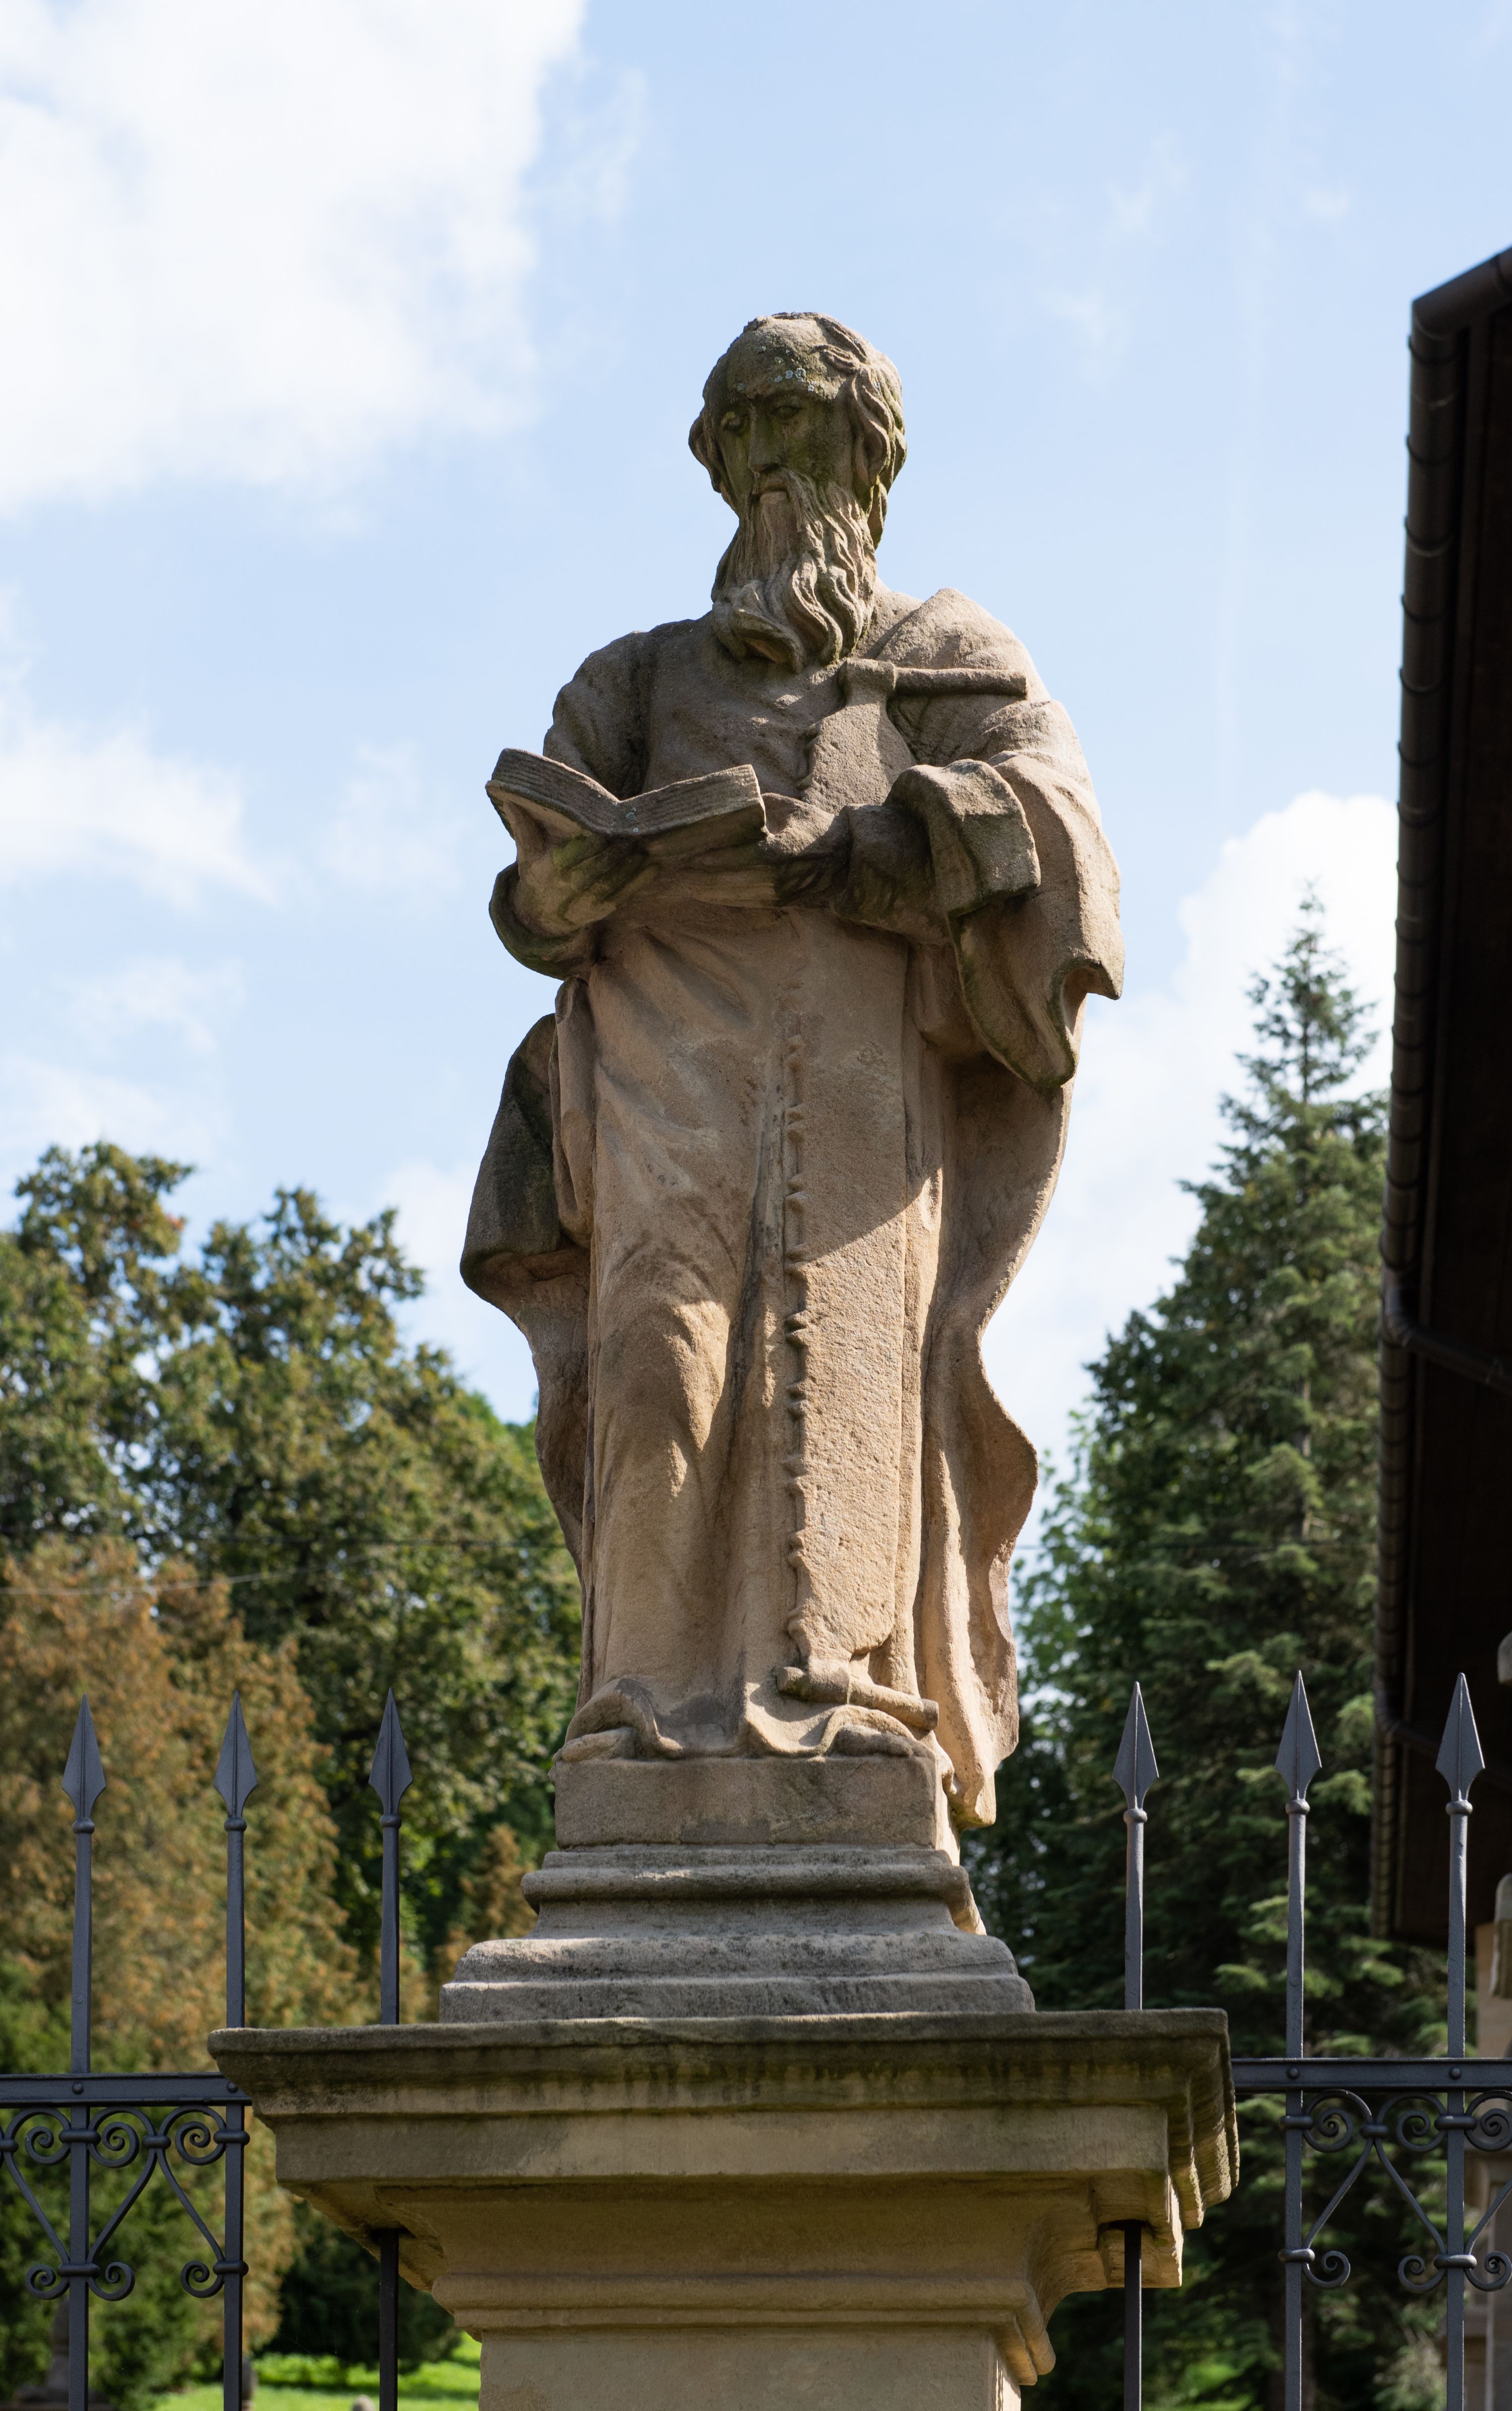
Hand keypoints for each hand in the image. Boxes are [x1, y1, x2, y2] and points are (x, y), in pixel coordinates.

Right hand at [515, 828, 655, 933]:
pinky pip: (623, 895)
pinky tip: (652, 866)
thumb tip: (511, 799)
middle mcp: (569, 887)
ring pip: (612, 882)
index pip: (571, 856)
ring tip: (645, 848)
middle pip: (596, 869)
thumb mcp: (527, 854)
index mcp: (550, 870)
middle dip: (615, 852)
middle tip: (633, 834)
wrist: (541, 919)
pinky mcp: (602, 910)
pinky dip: (638, 882)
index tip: (603, 829)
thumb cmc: (536, 877)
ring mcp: (586, 901)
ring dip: (631, 867)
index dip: (589, 844)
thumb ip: (524, 828)